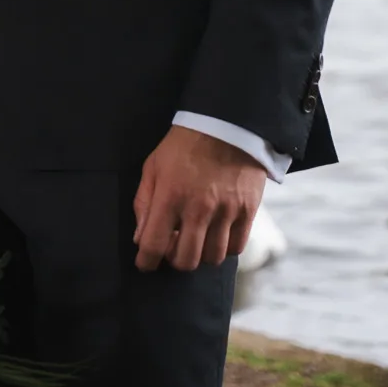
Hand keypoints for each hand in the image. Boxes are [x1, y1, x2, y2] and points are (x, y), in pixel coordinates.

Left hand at [132, 124, 267, 272]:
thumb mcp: (153, 166)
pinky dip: (224, 248)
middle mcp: (198, 208)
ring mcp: (225, 211)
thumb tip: (140, 238)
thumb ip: (144, 203)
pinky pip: (236, 248)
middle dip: (174, 260)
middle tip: (173, 246)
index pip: (153, 245)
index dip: (146, 262)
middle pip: (185, 260)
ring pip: (212, 258)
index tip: (145, 263)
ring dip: (200, 254)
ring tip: (196, 239)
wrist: (226, 123)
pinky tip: (217, 235)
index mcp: (170, 195)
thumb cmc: (184, 145)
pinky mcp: (247, 211)